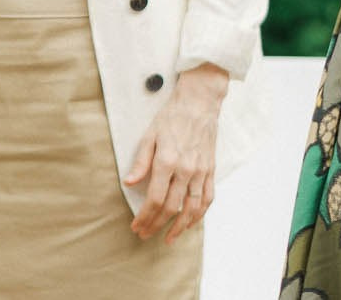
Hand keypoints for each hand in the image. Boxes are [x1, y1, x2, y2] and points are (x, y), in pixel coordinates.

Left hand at [123, 62, 228, 243]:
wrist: (199, 102)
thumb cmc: (172, 116)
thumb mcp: (149, 135)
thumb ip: (141, 161)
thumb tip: (129, 182)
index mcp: (167, 160)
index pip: (154, 198)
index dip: (144, 216)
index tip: (136, 226)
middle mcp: (186, 169)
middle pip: (170, 206)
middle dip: (156, 224)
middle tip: (145, 234)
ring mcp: (201, 171)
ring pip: (191, 208)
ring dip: (179, 227)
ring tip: (168, 238)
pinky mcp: (211, 170)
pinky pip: (208, 198)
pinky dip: (199, 214)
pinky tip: (190, 222)